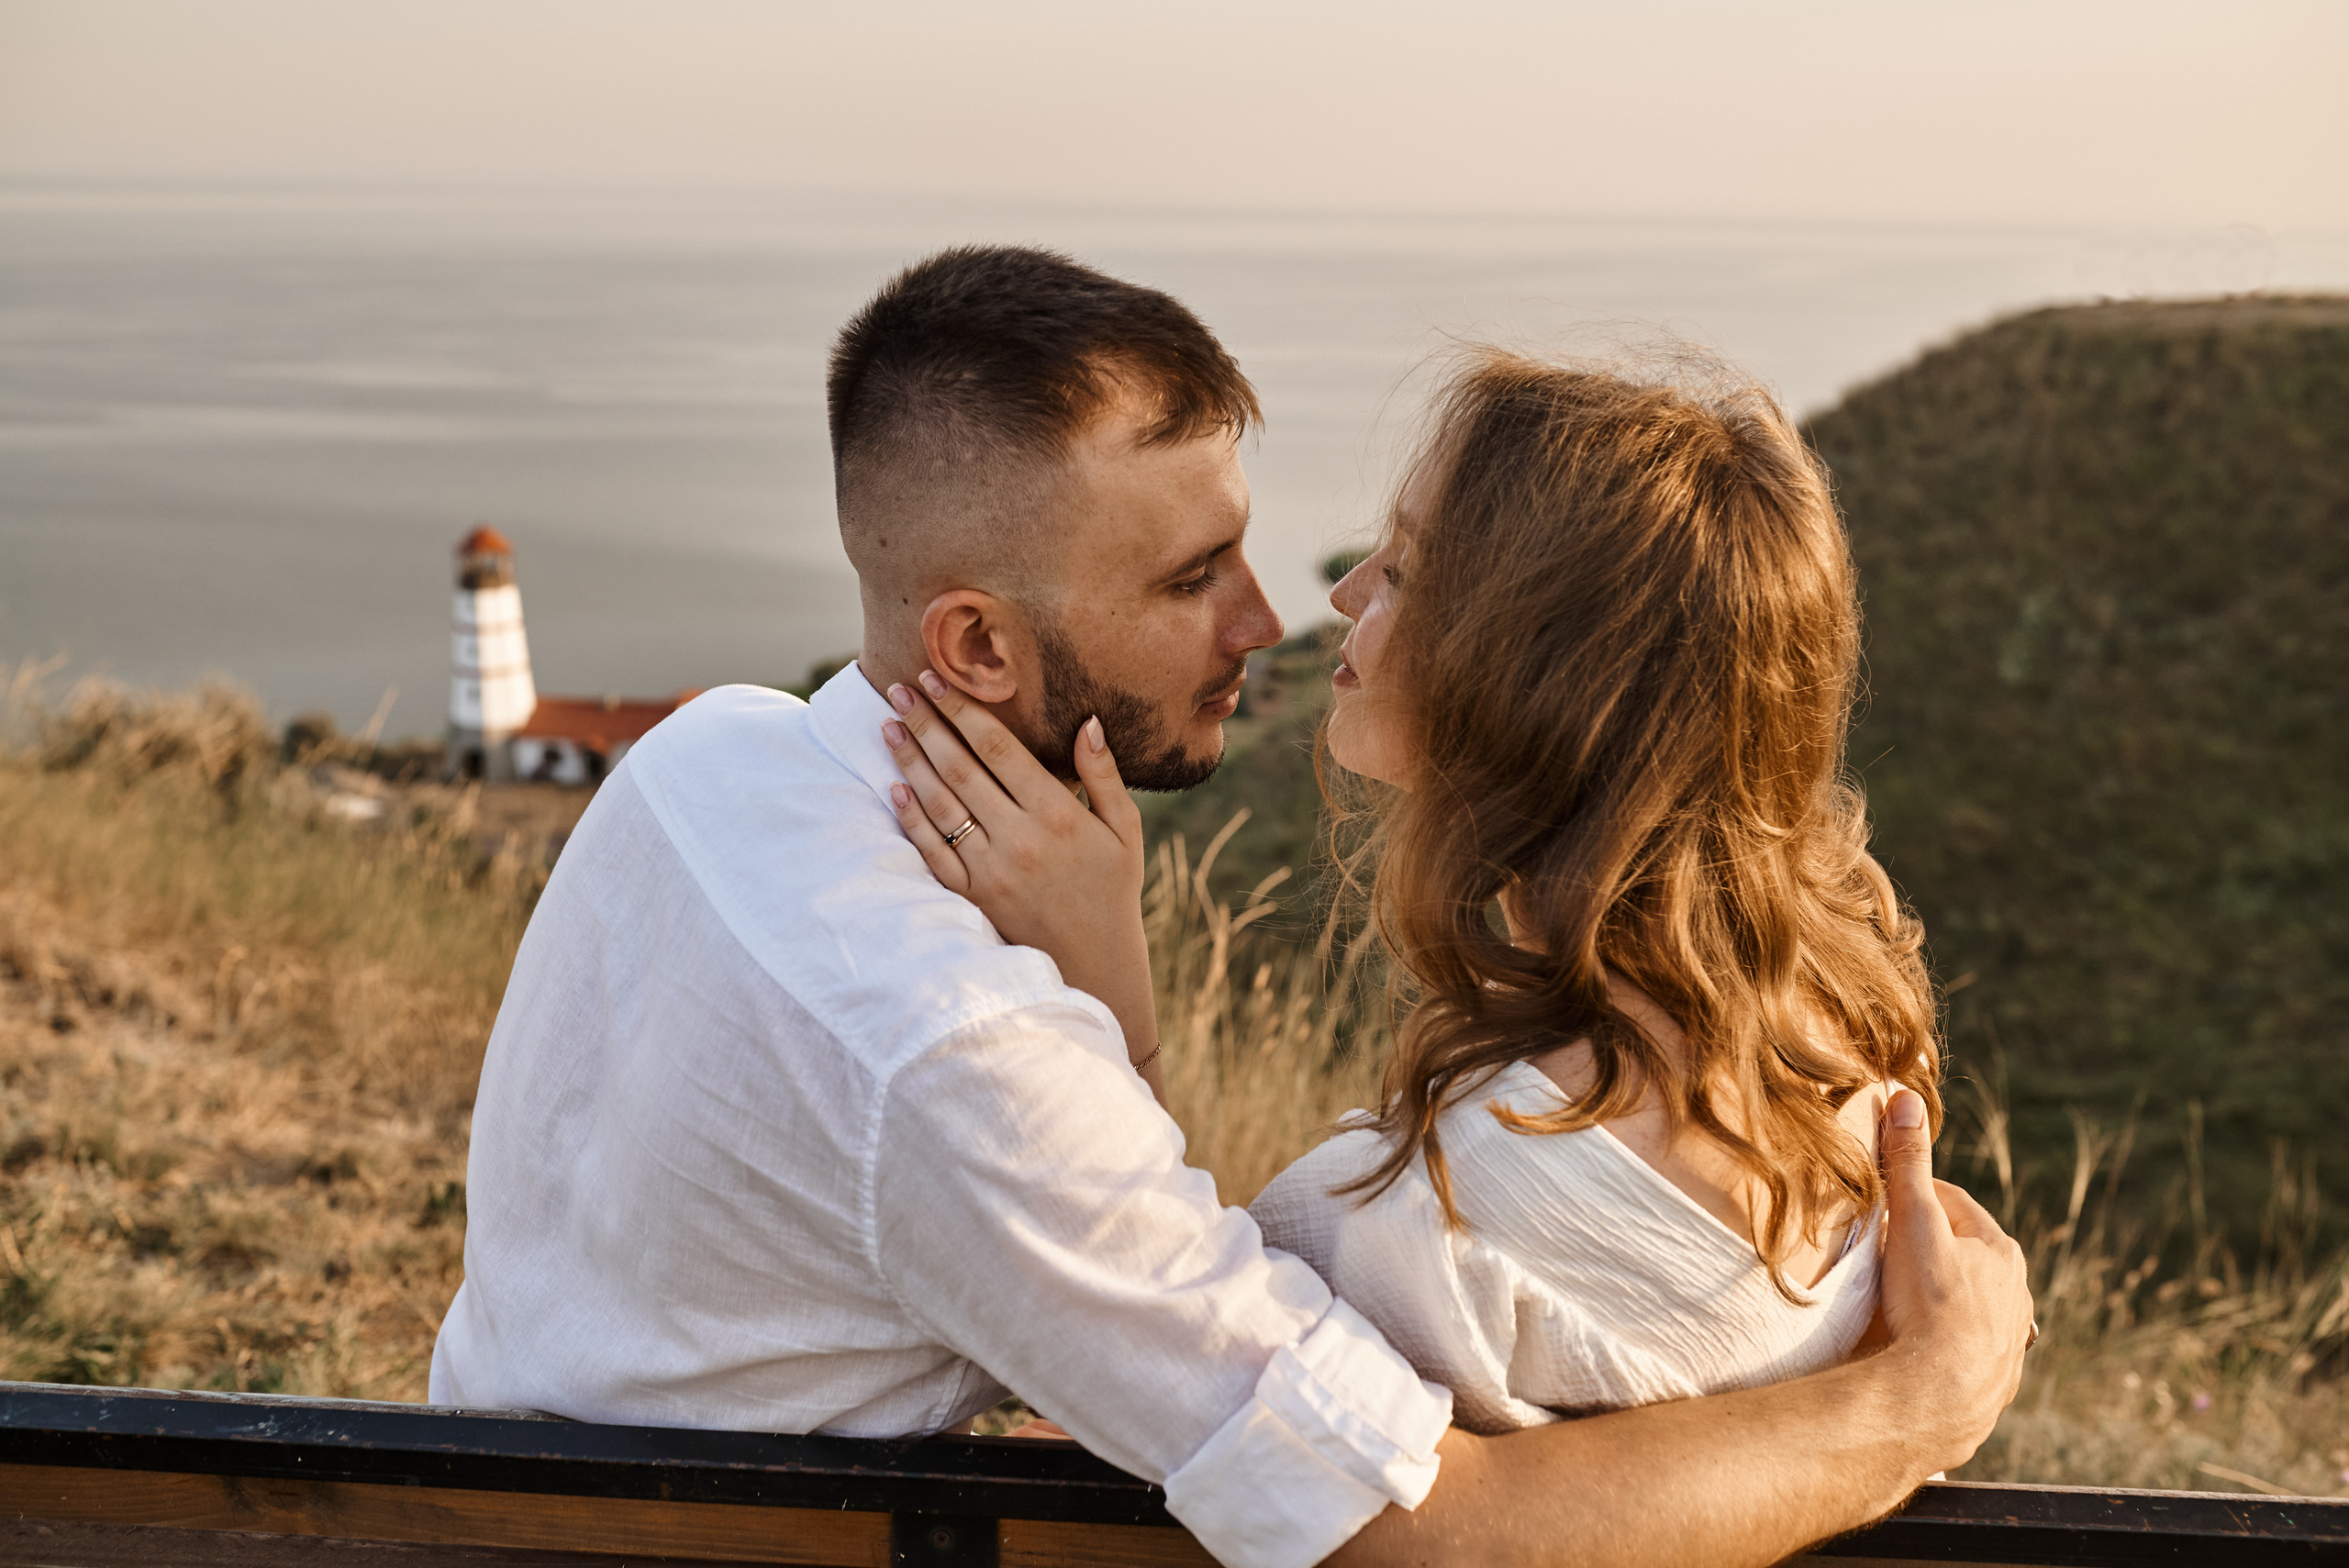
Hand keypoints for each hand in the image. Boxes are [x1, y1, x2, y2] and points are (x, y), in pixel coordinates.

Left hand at [881, 671, 1162, 1098]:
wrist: (1096, 967)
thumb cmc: (1113, 891)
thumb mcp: (1125, 830)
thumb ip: (1104, 774)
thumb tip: (1088, 721)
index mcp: (1057, 814)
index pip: (998, 749)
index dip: (964, 710)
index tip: (939, 680)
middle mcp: (1019, 838)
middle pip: (961, 768)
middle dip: (927, 724)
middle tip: (900, 690)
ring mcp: (991, 870)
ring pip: (940, 804)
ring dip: (911, 761)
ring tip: (889, 727)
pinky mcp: (972, 898)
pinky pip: (933, 852)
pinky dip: (912, 818)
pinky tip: (894, 787)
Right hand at [1870, 1088, 2032, 1471]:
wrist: (1939, 1399)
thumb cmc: (1929, 1304)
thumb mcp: (1912, 1222)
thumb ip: (1907, 1163)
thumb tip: (1905, 1099)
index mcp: (2001, 1251)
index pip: (1954, 1205)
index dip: (1914, 1198)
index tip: (1881, 1203)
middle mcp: (2017, 1295)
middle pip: (1964, 1255)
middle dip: (1926, 1249)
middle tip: (1880, 1252)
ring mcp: (2008, 1341)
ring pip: (1970, 1305)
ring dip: (1939, 1298)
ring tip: (1897, 1303)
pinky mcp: (1995, 1382)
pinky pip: (1966, 1350)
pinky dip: (1943, 1343)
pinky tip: (1916, 1349)